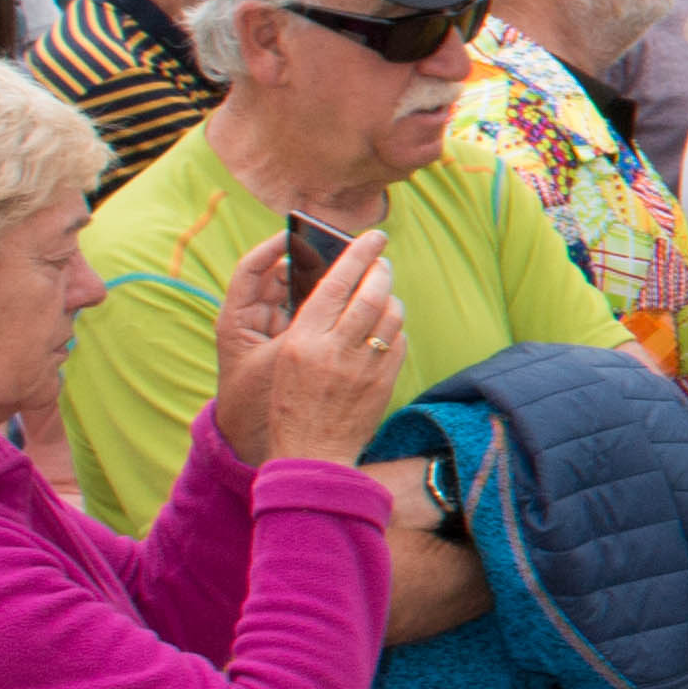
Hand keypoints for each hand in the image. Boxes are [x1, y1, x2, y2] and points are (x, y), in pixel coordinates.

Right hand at [238, 229, 414, 466]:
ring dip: (391, 299)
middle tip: (383, 261)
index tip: (373, 236)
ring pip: (391, 314)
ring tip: (383, 296)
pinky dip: (394, 329)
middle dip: (382, 270)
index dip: (357, 254)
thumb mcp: (289, 356)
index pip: (336, 283)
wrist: (312, 452)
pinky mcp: (385, 381)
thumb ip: (314, 323)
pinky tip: (385, 330)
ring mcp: (364, 366)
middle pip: (371, 292)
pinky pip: (399, 340)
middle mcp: (334, 349)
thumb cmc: (293, 400)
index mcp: (303, 339)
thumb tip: (343, 284)